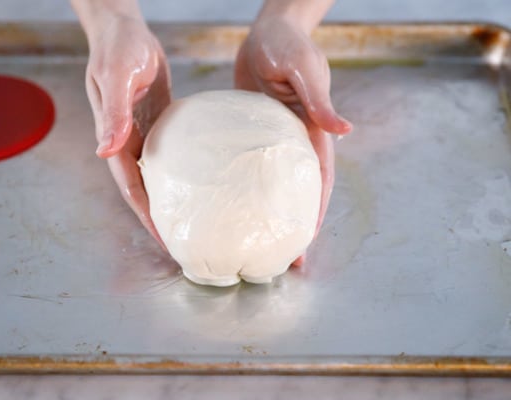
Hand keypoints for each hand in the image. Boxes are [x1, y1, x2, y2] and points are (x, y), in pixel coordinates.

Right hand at [81, 12, 170, 247]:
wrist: (124, 30)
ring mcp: (142, 134)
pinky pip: (167, 157)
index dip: (145, 215)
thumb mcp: (117, 77)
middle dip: (158, 217)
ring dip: (169, 200)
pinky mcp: (157, 124)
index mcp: (115, 138)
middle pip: (142, 190)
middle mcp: (127, 142)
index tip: (163, 239)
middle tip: (181, 241)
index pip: (130, 187)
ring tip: (190, 221)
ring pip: (156, 177)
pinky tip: (198, 185)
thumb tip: (106, 151)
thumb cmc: (117, 49)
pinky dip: (179, 175)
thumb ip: (113, 113)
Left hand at [235, 15, 351, 265]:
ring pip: (270, 186)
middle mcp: (293, 144)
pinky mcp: (250, 134)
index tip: (303, 246)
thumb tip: (345, 129)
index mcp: (312, 134)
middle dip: (290, 227)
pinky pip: (246, 167)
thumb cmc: (290, 45)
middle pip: (295, 193)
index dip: (313, 216)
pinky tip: (226, 204)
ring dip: (264, 213)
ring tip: (249, 241)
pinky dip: (241, 188)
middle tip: (278, 261)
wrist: (268, 31)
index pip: (318, 184)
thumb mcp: (306, 70)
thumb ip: (319, 100)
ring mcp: (271, 141)